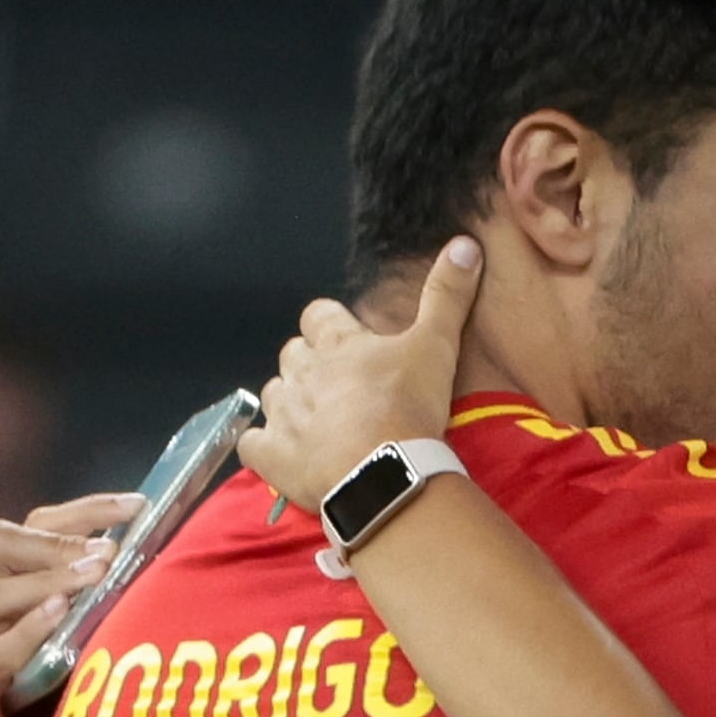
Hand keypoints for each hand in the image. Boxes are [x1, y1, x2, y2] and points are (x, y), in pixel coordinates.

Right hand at [0, 492, 129, 716]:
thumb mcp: (106, 660)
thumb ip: (121, 614)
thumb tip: (184, 559)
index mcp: (10, 605)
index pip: (30, 532)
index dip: (82, 513)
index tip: (139, 505)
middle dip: (56, 537)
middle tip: (111, 549)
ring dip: (46, 580)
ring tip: (97, 575)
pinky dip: (24, 635)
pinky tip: (61, 618)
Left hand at [242, 239, 482, 511]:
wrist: (385, 472)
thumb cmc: (409, 406)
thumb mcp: (437, 345)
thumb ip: (447, 295)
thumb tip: (464, 244)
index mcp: (337, 342)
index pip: (318, 315)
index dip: (330, 324)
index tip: (348, 340)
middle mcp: (302, 371)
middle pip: (293, 354)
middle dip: (310, 364)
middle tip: (340, 387)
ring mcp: (282, 413)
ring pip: (273, 394)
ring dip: (290, 403)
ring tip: (318, 422)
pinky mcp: (270, 454)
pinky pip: (251, 442)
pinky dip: (263, 445)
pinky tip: (281, 453)